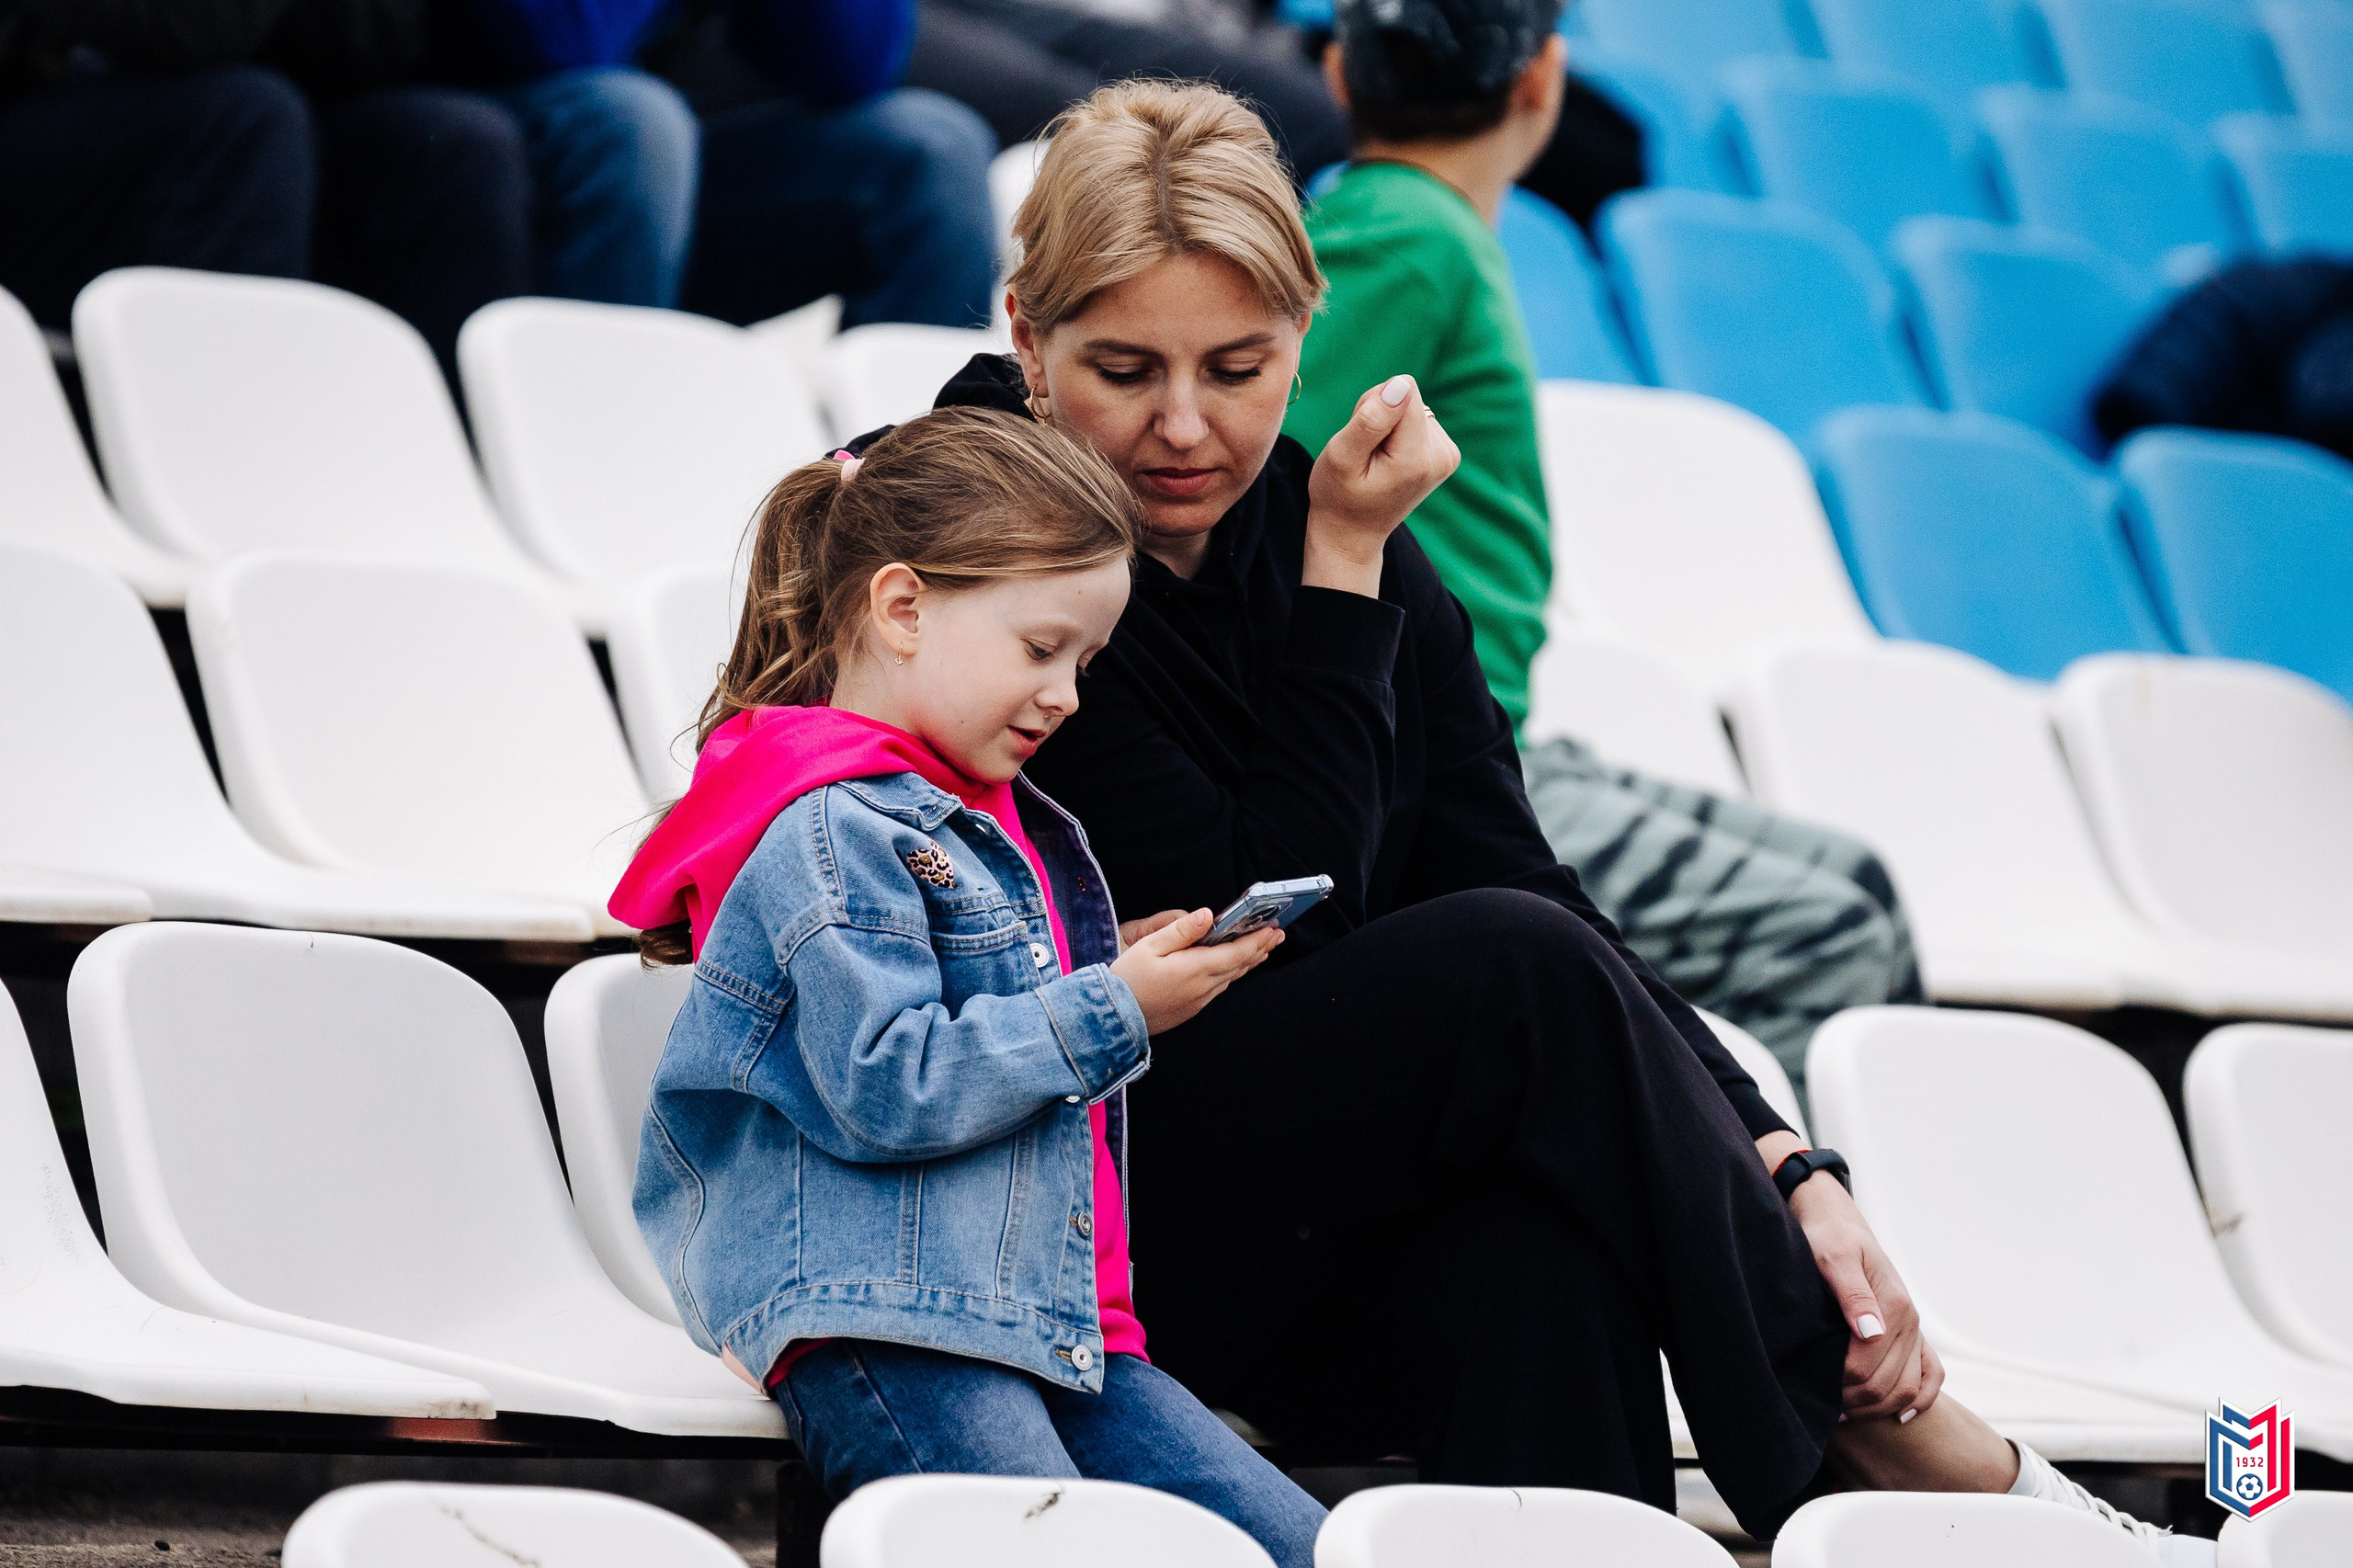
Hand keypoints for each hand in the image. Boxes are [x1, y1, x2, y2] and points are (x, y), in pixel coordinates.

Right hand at [1108, 908, 1281, 1034]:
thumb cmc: (1127, 978)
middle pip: (1239, 966)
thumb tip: (1207, 914)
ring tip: (1261, 948)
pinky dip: (1232, 974)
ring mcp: (1198, 1001)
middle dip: (1260, 948)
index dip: (1257, 940)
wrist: (1113, 1018)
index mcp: (1194, 969)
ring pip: (1231, 978)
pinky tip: (1232, 968)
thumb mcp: (1149, 946)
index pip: (1236, 953)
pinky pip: (1218, 988)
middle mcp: (1202, 988)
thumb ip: (1181, 930)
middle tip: (1277, 934)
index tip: (1273, 929)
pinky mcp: (1190, 1009)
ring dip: (1248, 962)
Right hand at [1303, 373, 1461, 596]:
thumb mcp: (1342, 456)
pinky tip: (1386, 459)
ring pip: (1412, 405)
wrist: (1352, 532)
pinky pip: (1418, 417)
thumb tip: (1402, 384)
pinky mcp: (1445, 452)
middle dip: (1380, 414)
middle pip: (1409, 396)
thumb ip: (1371, 420)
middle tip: (1364, 451)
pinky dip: (1397, 432)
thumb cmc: (1338, 495)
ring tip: (1374, 459)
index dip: (1373, 406)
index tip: (1361, 438)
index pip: (1404, 392)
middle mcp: (1442, 455)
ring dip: (1387, 425)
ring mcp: (1447, 455)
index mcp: (1417, 458)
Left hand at [1788, 1172, 1944, 1420]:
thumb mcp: (1831, 1256)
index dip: (1839, 1384)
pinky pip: (1931, 1375)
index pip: (1866, 1366)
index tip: (1811, 1387)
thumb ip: (1851, 1293)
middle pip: (1886, 1383)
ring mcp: (1915, 1331)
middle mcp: (1911, 1322)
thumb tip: (1870, 1332)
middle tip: (1821, 1406)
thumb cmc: (1827, 1238)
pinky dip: (1920, 1399)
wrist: (1837, 1224)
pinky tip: (1900, 1417)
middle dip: (1853, 1401)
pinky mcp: (1912, 1335)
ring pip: (1907, 1388)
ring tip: (1842, 1413)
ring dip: (1877, 1408)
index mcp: (1894, 1306)